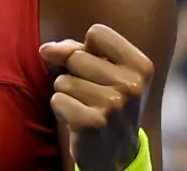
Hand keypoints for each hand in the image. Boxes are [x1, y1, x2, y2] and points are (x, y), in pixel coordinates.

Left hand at [40, 24, 154, 170]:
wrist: (116, 152)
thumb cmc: (105, 101)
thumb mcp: (100, 70)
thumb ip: (73, 49)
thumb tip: (45, 49)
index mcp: (141, 66)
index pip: (97, 32)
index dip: (87, 48)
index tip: (97, 67)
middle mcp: (132, 85)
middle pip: (76, 56)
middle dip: (74, 73)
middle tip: (92, 95)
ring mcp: (114, 105)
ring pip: (63, 80)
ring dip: (67, 93)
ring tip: (86, 107)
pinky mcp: (93, 122)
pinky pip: (57, 99)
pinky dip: (61, 109)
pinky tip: (78, 121)